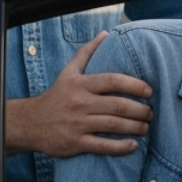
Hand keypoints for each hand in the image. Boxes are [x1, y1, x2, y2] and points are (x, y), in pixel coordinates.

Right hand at [6, 31, 153, 156]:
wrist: (30, 122)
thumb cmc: (57, 95)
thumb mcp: (68, 72)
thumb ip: (87, 52)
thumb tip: (106, 34)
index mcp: (80, 84)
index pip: (113, 81)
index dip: (134, 85)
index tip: (149, 91)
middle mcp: (79, 103)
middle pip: (118, 105)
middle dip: (140, 110)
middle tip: (150, 112)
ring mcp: (77, 124)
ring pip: (113, 125)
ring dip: (135, 127)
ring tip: (146, 126)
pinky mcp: (75, 143)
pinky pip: (103, 146)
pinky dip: (121, 147)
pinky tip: (134, 145)